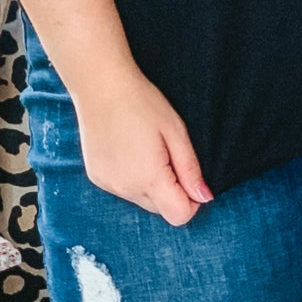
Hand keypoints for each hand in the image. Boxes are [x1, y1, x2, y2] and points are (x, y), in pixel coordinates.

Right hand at [72, 66, 212, 223]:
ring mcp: (108, 185)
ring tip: (145, 148)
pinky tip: (127, 149)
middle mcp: (126, 189)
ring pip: (141, 200)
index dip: (192, 200)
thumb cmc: (142, 103)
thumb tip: (204, 198)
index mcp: (149, 178)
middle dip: (171, 191)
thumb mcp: (175, 131)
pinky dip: (130, 177)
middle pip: (161, 210)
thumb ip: (190, 169)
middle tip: (167, 154)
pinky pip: (122, 189)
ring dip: (150, 184)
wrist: (100, 85)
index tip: (188, 174)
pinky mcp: (96, 177)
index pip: (179, 216)